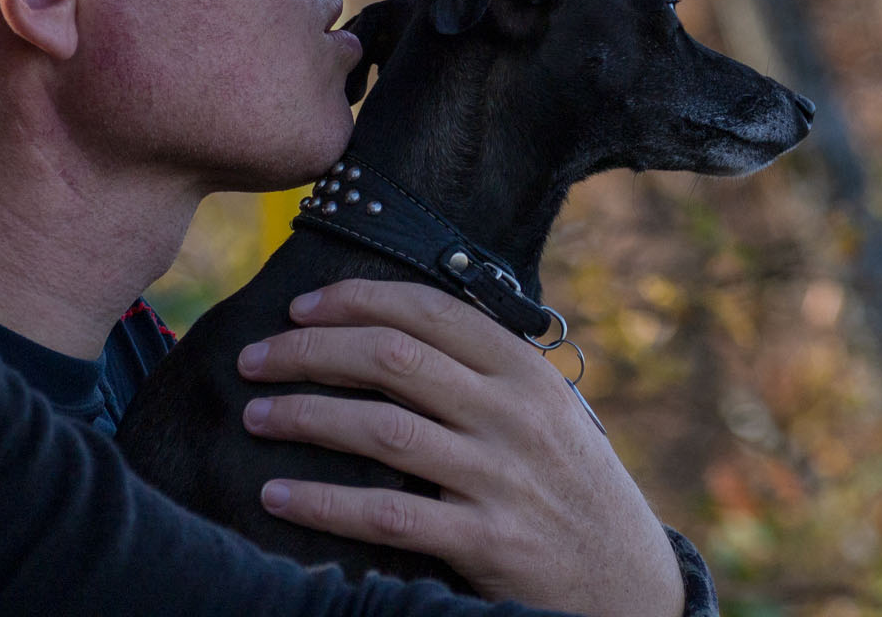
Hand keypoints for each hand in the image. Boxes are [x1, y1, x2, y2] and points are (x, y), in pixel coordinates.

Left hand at [235, 279, 683, 616]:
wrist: (627, 582)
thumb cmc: (571, 488)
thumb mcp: (547, 412)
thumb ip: (485, 372)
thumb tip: (393, 331)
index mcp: (526, 371)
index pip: (430, 310)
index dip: (357, 300)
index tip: (300, 307)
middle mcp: (513, 414)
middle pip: (393, 359)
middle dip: (311, 351)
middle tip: (256, 358)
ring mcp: (500, 476)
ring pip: (382, 429)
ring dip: (305, 417)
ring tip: (254, 416)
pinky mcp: (486, 541)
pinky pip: (387, 515)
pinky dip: (324, 502)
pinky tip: (279, 493)